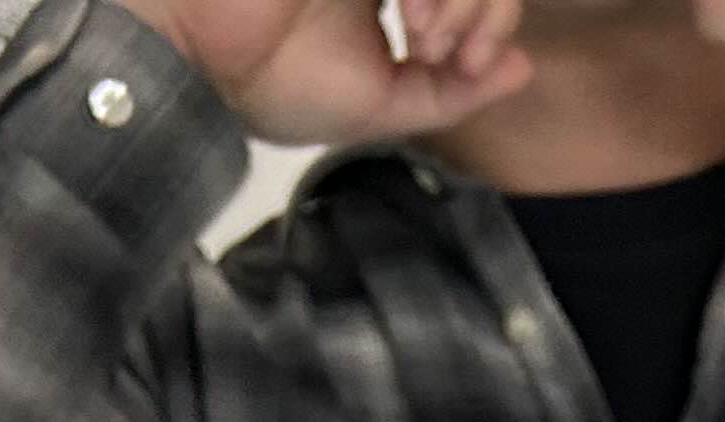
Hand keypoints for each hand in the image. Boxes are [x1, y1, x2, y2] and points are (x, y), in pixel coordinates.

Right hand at [119, 0, 533, 145]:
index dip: (494, 21)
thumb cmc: (270, 87)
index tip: (466, 67)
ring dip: (465, 0)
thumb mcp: (381, 108)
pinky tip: (412, 26)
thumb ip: (454, 92)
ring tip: (425, 42)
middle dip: (486, 11)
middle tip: (449, 56)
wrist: (201, 64)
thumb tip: (523, 67)